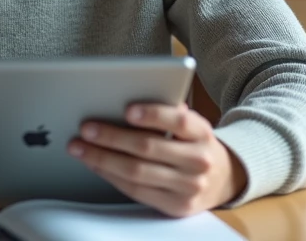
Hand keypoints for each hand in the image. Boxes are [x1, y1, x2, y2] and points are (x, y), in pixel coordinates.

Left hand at [67, 103, 246, 217]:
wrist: (224, 179)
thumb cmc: (196, 144)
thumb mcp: (192, 124)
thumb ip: (169, 112)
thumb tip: (128, 100)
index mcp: (203, 133)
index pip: (179, 121)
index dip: (153, 115)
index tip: (127, 109)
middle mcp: (199, 161)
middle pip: (148, 148)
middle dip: (112, 137)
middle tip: (87, 128)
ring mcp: (188, 187)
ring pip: (137, 172)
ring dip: (103, 158)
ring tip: (80, 147)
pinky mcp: (175, 206)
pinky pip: (135, 191)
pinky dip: (111, 176)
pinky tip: (96, 164)